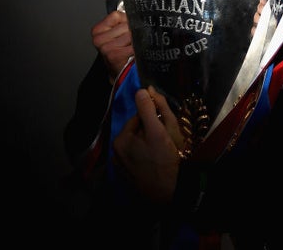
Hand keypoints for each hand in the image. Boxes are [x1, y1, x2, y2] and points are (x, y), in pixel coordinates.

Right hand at [91, 10, 133, 82]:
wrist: (119, 70)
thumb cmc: (119, 50)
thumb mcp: (116, 32)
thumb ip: (121, 20)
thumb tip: (134, 11)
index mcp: (97, 30)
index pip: (116, 15)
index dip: (126, 21)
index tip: (126, 29)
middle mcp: (98, 39)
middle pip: (126, 25)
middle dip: (132, 32)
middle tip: (129, 41)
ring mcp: (105, 48)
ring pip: (130, 35)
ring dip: (135, 41)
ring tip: (129, 47)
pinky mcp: (114, 55)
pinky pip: (132, 46)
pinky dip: (136, 49)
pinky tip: (132, 53)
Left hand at [112, 86, 183, 203]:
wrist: (167, 193)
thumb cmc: (163, 160)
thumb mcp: (158, 130)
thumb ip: (148, 109)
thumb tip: (141, 89)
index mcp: (120, 139)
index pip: (139, 118)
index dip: (154, 119)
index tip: (165, 127)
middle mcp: (116, 151)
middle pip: (138, 131)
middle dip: (151, 131)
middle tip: (166, 140)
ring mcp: (121, 165)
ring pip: (139, 144)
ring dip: (150, 143)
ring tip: (163, 151)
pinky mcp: (128, 175)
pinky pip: (138, 156)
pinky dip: (147, 155)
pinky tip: (158, 161)